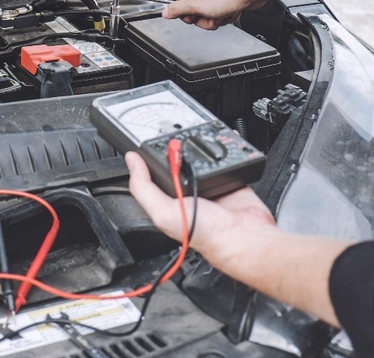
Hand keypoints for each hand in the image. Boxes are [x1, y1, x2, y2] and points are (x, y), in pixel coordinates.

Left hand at [125, 152, 275, 258]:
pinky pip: (222, 158)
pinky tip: (215, 142)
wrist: (242, 236)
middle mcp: (187, 192)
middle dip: (172, 150)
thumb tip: (131, 162)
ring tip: (190, 138)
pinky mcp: (227, 177)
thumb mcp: (163, 212)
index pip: (150, 176)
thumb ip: (143, 188)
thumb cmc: (205, 234)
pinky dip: (220, 148)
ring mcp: (207, 184)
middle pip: (174, 163)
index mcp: (168, 201)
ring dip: (195, 146)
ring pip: (197, 158)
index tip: (142, 143)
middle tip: (170, 140)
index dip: (145, 160)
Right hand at [162, 0, 265, 29]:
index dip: (189, 15)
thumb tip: (164, 12)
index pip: (179, 7)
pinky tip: (229, 10)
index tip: (197, 13)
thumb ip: (176, 10)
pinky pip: (218, 13)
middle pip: (194, 13)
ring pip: (207, 16)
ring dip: (216, 19)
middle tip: (212, 14)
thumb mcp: (195, 5)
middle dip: (204, 19)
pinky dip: (225, 15)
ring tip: (223, 12)